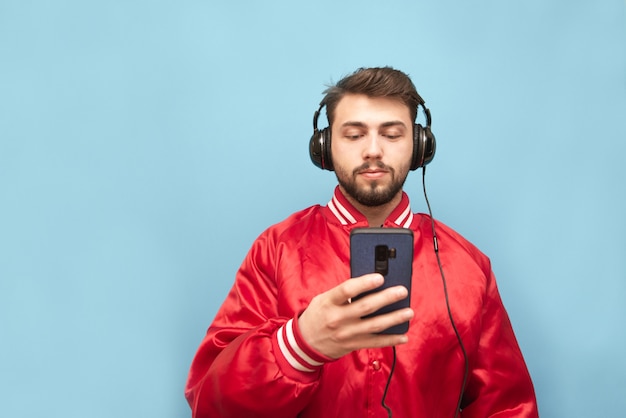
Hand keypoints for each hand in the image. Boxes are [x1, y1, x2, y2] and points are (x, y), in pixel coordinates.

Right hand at [297, 273, 413, 358]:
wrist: (306, 342)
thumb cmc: (319, 314)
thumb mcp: (324, 299)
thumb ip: (343, 292)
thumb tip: (371, 284)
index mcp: (328, 302)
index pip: (347, 290)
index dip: (364, 283)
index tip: (380, 277)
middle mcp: (337, 318)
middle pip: (366, 307)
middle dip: (386, 298)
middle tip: (402, 291)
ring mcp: (346, 334)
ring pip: (374, 325)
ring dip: (394, 319)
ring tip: (409, 312)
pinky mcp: (353, 345)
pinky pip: (375, 342)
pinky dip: (391, 340)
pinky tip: (404, 336)